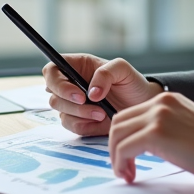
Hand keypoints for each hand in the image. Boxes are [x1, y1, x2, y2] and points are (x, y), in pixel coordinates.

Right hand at [42, 54, 161, 135]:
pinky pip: (72, 127)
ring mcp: (73, 104)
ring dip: (81, 115)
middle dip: (71, 104)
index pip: (52, 71)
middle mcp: (70, 85)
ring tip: (102, 113)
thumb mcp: (122, 69)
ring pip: (61, 113)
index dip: (57, 83)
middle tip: (93, 105)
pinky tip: (100, 121)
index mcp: (76, 66)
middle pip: (53, 95)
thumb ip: (105, 74)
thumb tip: (91, 93)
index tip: (78, 94)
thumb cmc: (131, 82)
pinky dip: (85, 125)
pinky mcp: (79, 121)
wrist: (142, 105)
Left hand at [109, 92, 193, 185]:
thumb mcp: (188, 128)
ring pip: (117, 133)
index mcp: (169, 100)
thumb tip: (149, 146)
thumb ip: (168, 129)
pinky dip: (121, 163)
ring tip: (126, 173)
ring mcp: (158, 116)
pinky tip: (131, 175)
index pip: (131, 114)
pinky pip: (124, 148)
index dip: (124, 137)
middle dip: (115, 146)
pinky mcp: (156, 133)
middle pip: (119, 121)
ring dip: (116, 156)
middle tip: (122, 167)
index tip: (128, 157)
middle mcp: (161, 102)